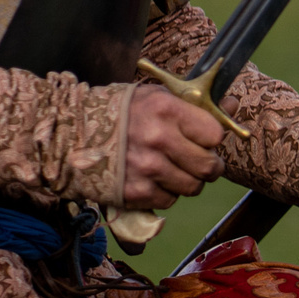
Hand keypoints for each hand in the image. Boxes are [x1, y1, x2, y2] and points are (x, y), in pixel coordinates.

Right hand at [123, 84, 223, 208]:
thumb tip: (232, 106)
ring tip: (172, 169)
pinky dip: (165, 193)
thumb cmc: (117, 113)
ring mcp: (146, 168)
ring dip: (187, 181)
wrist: (66, 135)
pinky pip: (169, 200)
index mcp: (166, 110)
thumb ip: (195, 105)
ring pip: (192, 187)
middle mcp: (158, 140)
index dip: (211, 139)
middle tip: (199, 162)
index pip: (215, 135)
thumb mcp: (154, 97)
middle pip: (209, 166)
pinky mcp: (134, 192)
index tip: (203, 139)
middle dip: (209, 166)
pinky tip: (151, 179)